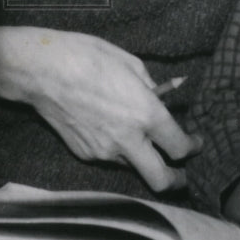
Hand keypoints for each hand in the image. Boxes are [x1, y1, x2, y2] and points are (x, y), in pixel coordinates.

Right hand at [0, 26, 200, 191]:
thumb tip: (163, 98)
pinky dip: (119, 150)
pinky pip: (111, 158)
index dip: (194, 148)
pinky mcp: (84, 154)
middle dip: (178, 181)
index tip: (196, 142)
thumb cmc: (90, 58)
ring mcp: (103, 152)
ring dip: (144, 160)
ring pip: (135, 169)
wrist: (43, 70)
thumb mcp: (131, 65)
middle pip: (162, 180)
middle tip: (183, 172)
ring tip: (142, 138)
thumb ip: (153, 88)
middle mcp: (127, 140)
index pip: (180, 147)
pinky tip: (112, 128)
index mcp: (146, 114)